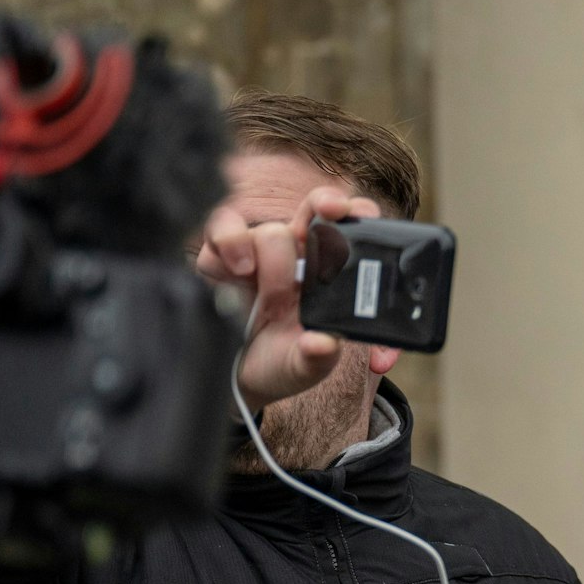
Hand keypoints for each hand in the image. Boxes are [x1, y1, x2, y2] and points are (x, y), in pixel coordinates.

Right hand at [196, 185, 380, 412]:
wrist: (239, 378)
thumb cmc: (283, 361)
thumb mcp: (307, 366)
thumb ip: (319, 356)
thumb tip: (324, 344)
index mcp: (331, 273)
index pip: (353, 230)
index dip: (360, 214)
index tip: (361, 215)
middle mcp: (299, 254)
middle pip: (315, 208)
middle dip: (324, 206)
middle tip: (328, 217)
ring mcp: (261, 252)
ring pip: (269, 230)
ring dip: (273, 261)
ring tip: (271, 298)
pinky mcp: (222, 256)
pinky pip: (222, 230)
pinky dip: (228, 243)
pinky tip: (236, 271)